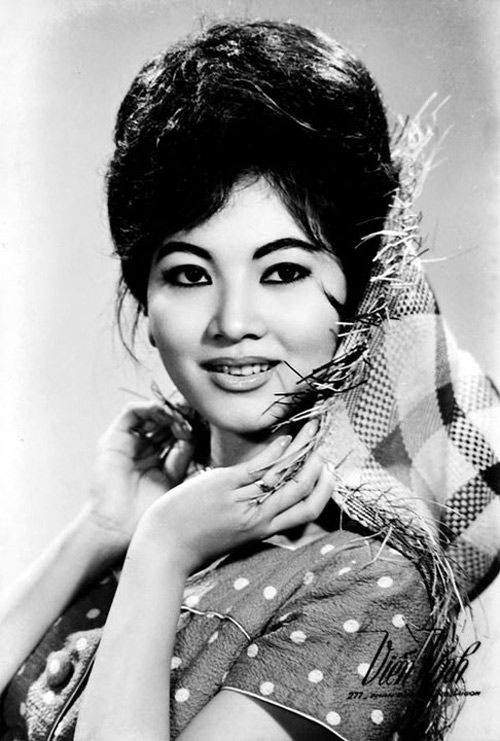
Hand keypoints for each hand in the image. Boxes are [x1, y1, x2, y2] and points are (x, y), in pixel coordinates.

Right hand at [82, 401, 193, 555]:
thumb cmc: (146, 511)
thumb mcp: (173, 478)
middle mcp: (143, 448)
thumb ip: (182, 456)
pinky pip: (131, 412)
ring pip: (149, 414)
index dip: (188, 427)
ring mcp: (128, 442)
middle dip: (180, 416)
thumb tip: (191, 434)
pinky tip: (164, 416)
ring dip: (167, 412)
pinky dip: (149, 408)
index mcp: (157, 459)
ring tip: (180, 420)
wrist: (118, 526)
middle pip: (163, 421)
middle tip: (194, 416)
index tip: (203, 427)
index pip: (175, 433)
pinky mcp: (113, 438)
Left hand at [132, 420, 335, 574]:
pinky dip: (275, 449)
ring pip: (285, 473)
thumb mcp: (231, 536)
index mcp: (262, 531)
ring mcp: (243, 501)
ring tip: (311, 431)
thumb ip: (250, 520)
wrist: (164, 549)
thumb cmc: (194, 543)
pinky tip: (283, 436)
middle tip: (324, 447)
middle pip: (302, 491)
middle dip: (318, 466)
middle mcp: (258, 517)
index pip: (307, 512)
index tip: (328, 474)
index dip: (323, 492)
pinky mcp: (225, 485)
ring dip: (302, 449)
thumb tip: (263, 500)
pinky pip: (259, 465)